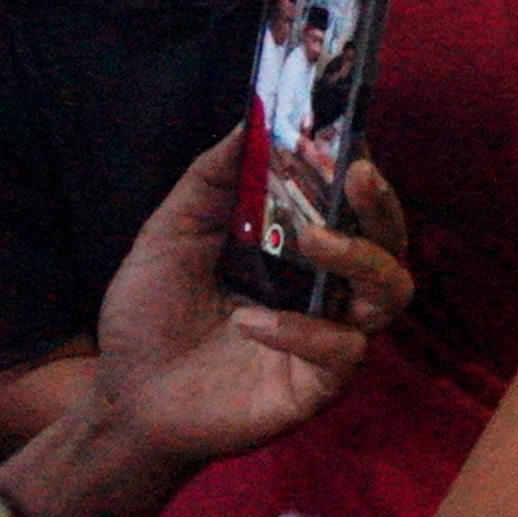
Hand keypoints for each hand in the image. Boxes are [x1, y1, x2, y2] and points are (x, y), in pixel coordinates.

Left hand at [90, 134, 413, 464]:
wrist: (127, 394)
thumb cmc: (152, 316)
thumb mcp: (171, 233)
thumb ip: (211, 181)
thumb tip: (249, 121)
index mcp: (300, 253)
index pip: (352, 207)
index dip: (359, 172)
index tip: (350, 137)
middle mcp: (328, 291)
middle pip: (390, 245)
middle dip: (380, 208)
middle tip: (356, 176)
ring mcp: (331, 338)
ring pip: (390, 295)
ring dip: (359, 260)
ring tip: (313, 241)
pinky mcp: (319, 385)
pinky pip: (342, 352)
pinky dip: (302, 331)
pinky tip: (250, 323)